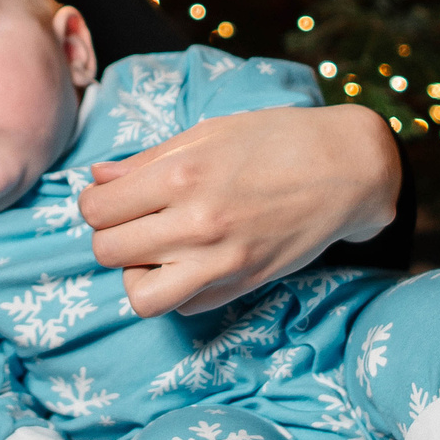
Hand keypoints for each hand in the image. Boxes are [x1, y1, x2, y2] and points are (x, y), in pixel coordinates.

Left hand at [80, 103, 400, 316]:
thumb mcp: (207, 133)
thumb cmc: (275, 140)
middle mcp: (196, 223)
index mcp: (181, 176)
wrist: (346, 169)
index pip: (96, 209)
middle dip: (109, 235)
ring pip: (139, 296)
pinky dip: (175, 289)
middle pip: (107, 251)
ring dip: (134, 275)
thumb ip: (146, 161)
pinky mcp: (243, 285)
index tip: (110, 198)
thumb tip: (96, 178)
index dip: (94, 204)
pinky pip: (183, 306)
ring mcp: (221, 261)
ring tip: (152, 251)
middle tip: (131, 221)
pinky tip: (188, 261)